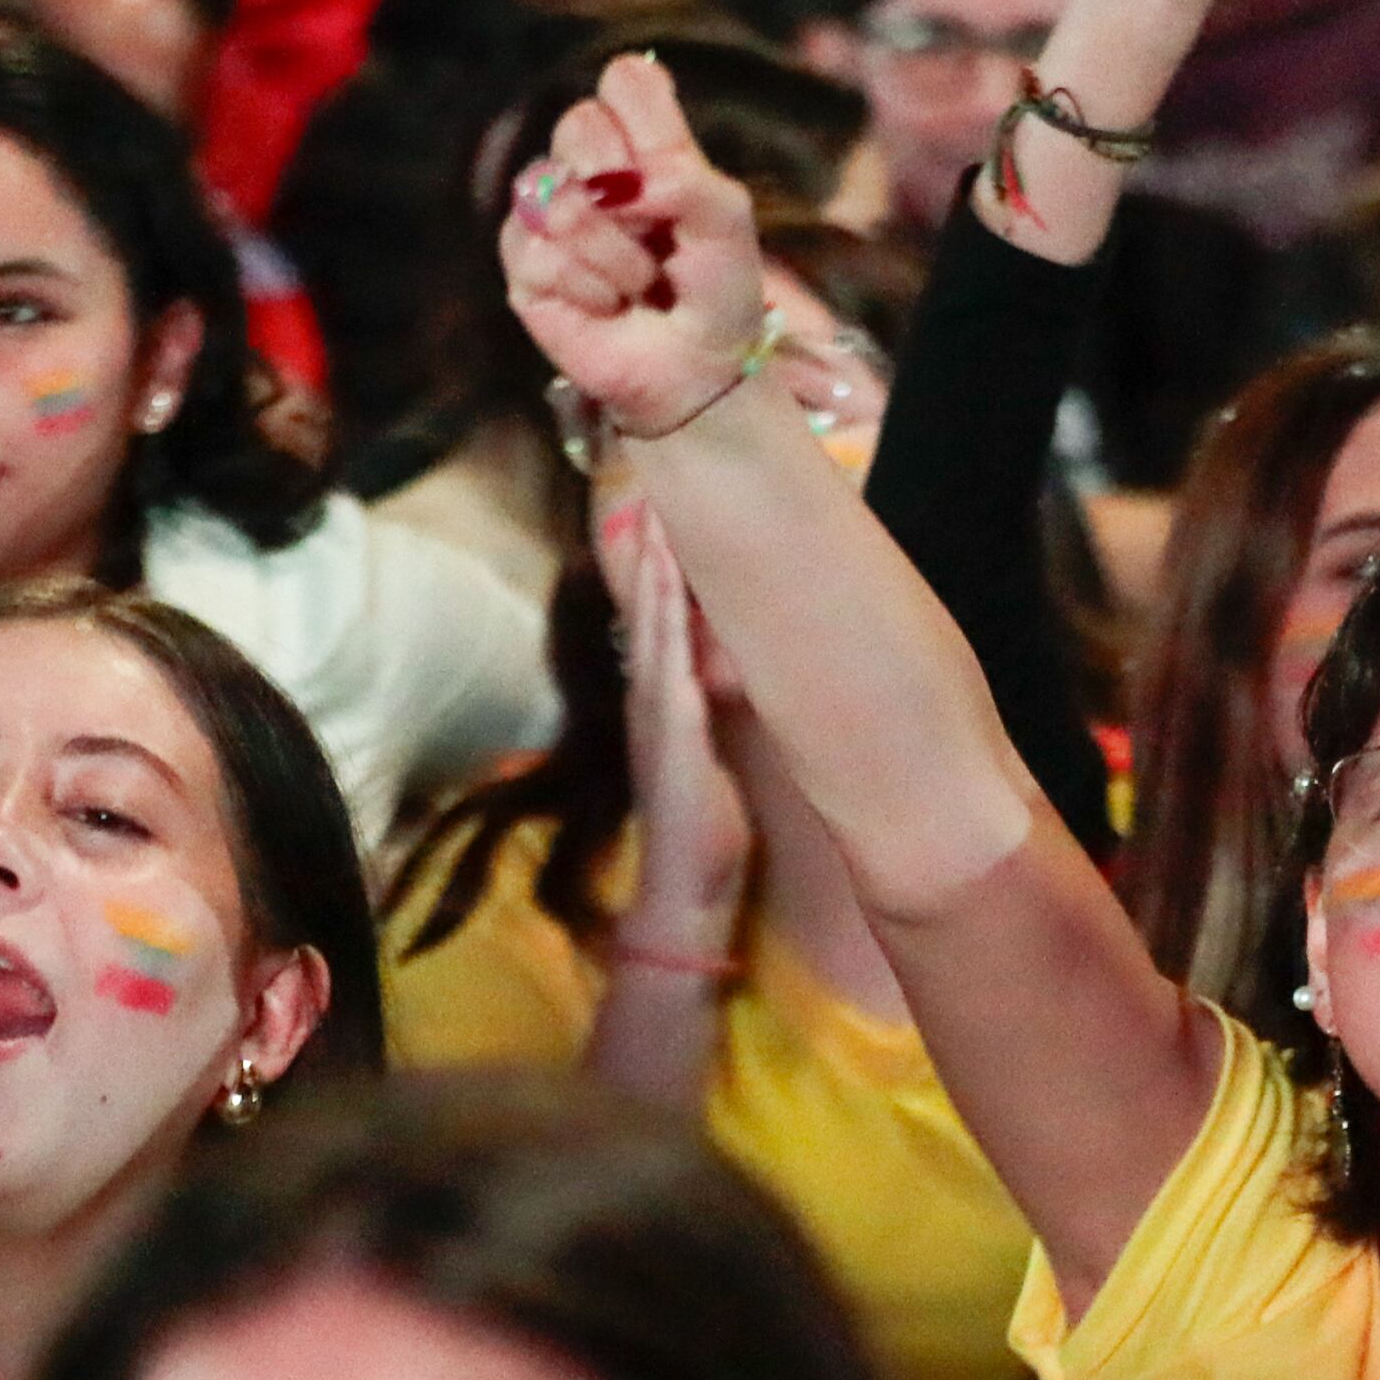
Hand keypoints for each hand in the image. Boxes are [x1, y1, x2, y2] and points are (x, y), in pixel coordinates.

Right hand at [499, 52, 770, 442]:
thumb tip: (621, 186)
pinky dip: (589, 288)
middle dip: (625, 187)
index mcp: (643, 140)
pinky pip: (538, 253)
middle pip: (579, 122)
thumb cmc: (716, 290)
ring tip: (638, 283)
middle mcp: (589, 166)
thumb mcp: (727, 224)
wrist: (697, 368)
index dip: (645, 119)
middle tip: (654, 233)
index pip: (625, 78)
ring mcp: (549, 212)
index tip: (673, 173)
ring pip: (555, 195)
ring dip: (612, 252)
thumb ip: (687, 178)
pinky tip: (608, 306)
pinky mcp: (524, 265)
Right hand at [607, 498, 754, 924]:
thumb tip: (734, 679)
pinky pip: (667, 662)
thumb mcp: (713, 757)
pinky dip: (665, 620)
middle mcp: (650, 699)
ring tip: (652, 516)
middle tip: (652, 492)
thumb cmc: (706, 829)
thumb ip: (715, 714)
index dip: (659, 569)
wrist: (687, 887)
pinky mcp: (672, 730)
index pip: (657, 620)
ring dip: (650, 571)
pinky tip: (667, 584)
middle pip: (646, 609)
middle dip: (648, 551)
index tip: (665, 515)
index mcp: (662, 703)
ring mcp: (656, 712)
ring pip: (649, 625)